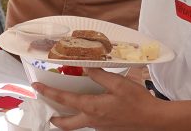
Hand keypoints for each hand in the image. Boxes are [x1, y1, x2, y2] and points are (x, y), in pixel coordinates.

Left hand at [34, 68, 158, 129]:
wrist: (154, 120)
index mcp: (92, 107)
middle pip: (66, 124)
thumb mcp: (118, 84)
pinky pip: (89, 123)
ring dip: (67, 118)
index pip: (64, 100)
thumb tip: (85, 66)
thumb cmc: (137, 102)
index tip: (36, 86)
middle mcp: (93, 120)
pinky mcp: (107, 128)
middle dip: (54, 118)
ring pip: (77, 124)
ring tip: (63, 108)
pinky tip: (88, 107)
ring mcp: (100, 126)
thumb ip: (100, 75)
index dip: (48, 92)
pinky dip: (82, 116)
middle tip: (47, 109)